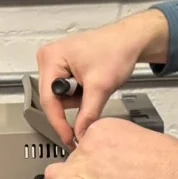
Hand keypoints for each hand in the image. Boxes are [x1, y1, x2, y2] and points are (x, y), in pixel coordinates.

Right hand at [36, 9, 168, 146]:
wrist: (130, 40)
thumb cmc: (116, 49)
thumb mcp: (100, 86)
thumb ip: (88, 114)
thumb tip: (79, 133)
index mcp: (51, 58)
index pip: (48, 99)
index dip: (59, 123)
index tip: (68, 138)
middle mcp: (49, 58)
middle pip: (52, 98)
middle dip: (73, 105)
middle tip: (92, 99)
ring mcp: (55, 61)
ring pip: (60, 96)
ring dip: (77, 99)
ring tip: (94, 86)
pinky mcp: (64, 66)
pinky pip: (66, 89)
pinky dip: (79, 93)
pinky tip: (91, 84)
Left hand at [44, 118, 177, 178]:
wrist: (165, 169)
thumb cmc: (159, 157)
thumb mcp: (132, 136)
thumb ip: (115, 144)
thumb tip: (111, 156)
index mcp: (100, 128)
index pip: (82, 143)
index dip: (88, 157)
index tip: (97, 165)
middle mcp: (89, 143)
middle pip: (70, 158)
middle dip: (79, 171)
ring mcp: (84, 162)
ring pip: (57, 172)